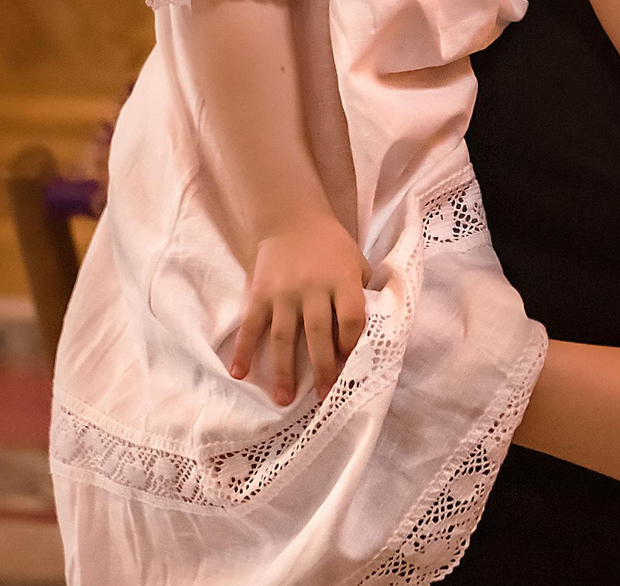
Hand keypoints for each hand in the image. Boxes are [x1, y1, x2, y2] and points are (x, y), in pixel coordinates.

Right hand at [228, 217, 369, 405]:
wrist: (292, 218)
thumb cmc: (331, 246)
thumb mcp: (357, 262)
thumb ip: (366, 291)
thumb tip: (380, 328)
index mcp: (342, 280)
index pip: (351, 319)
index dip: (352, 345)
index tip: (350, 365)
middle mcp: (312, 288)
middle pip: (318, 335)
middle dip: (322, 370)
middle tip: (323, 398)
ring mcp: (283, 292)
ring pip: (284, 337)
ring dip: (284, 371)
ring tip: (283, 400)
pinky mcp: (259, 293)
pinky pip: (251, 326)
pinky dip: (243, 350)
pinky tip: (239, 373)